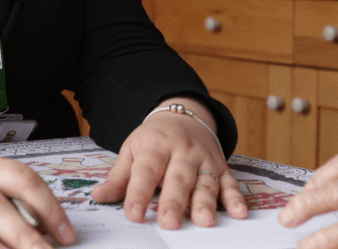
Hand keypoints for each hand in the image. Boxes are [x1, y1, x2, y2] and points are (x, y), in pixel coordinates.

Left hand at [90, 97, 248, 228]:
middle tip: (169, 223)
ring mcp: (204, 159)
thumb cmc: (155, 139)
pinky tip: (239, 213)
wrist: (185, 115)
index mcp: (156, 145)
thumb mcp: (132, 149)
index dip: (139, 193)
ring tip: (204, 222)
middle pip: (178, 178)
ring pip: (205, 182)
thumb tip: (98, 197)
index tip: (134, 214)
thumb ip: (118, 176)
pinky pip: (230, 183)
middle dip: (174, 201)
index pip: (146, 171)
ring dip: (206, 202)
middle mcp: (182, 152)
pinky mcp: (221, 167)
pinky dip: (236, 198)